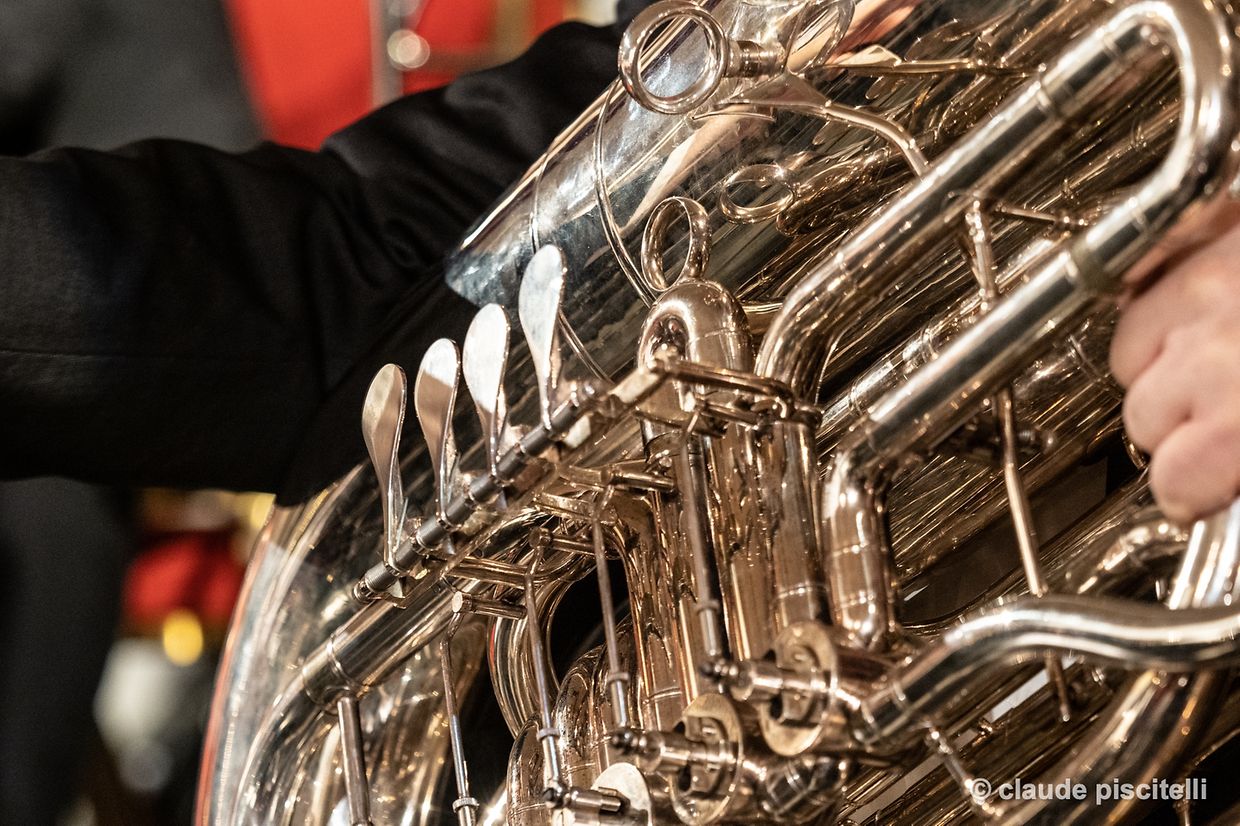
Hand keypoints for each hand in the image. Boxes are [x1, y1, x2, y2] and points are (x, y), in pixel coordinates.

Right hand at [1110, 212, 1239, 522]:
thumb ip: (1237, 450)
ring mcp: (1198, 288)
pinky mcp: (1193, 242)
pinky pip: (1137, 300)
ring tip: (1212, 367)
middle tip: (1220, 424)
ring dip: (1160, 370)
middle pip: (1143, 421)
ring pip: (1127, 359)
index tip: (1202, 495)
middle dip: (1177, 429)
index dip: (1190, 494)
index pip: (1176, 483)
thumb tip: (1222, 486)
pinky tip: (1203, 319)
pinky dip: (1159, 315)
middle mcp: (1212, 347)